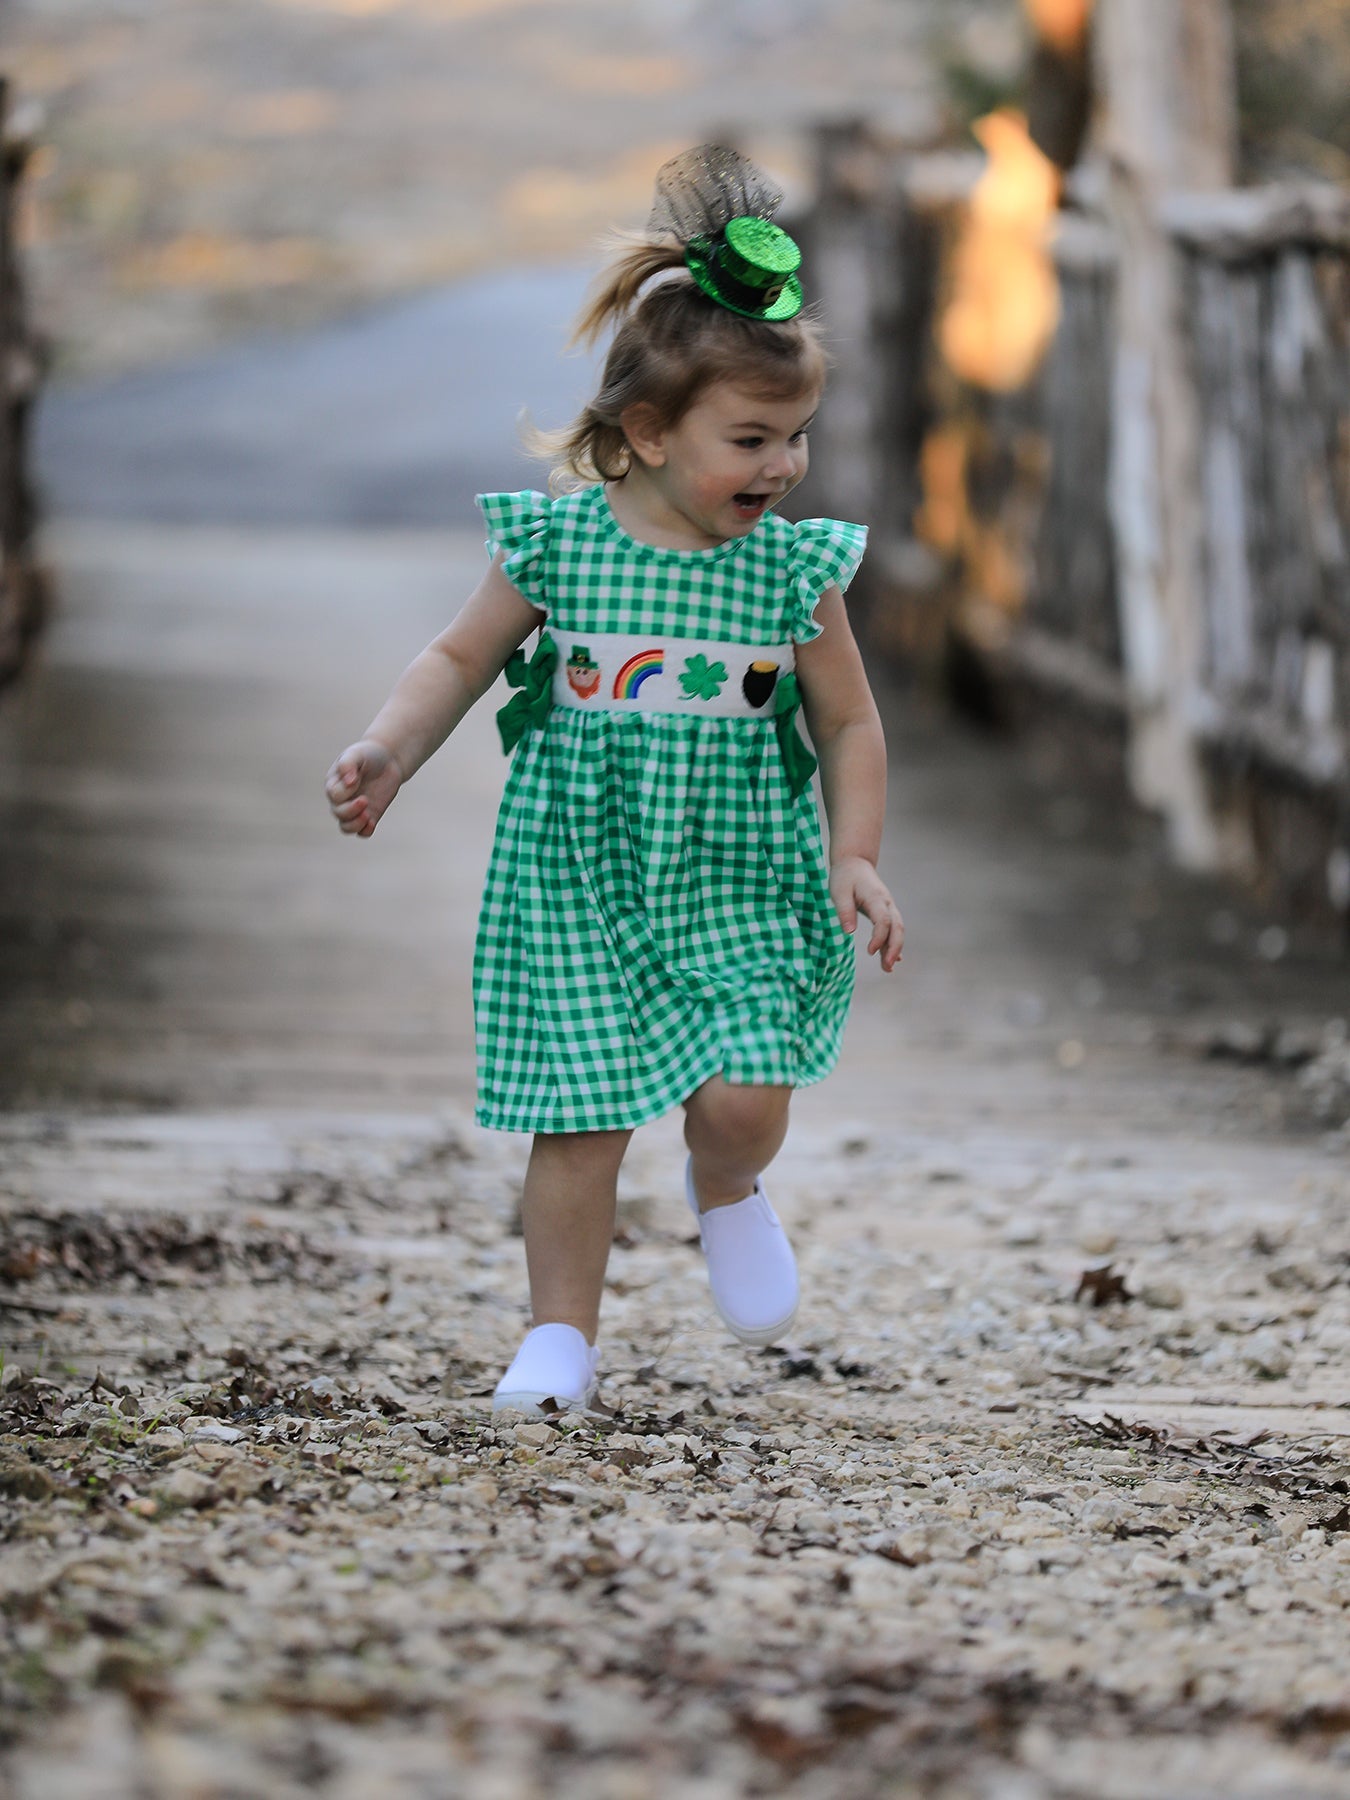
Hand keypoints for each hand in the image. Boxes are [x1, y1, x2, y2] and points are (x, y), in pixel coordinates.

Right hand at [324, 739, 403, 836]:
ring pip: (346, 827)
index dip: (345, 792)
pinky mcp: (369, 816)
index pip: (334, 795)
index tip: (357, 781)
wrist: (388, 760)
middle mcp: (341, 799)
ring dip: (356, 824)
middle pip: (338, 813)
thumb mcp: (357, 753)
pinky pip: (362, 832)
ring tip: (368, 817)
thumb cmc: (368, 754)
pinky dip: (365, 830)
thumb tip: (348, 782)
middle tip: (365, 800)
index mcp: (334, 784)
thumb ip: (348, 764)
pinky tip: (372, 822)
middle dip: (351, 810)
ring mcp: (354, 809)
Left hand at [829, 856, 903, 971]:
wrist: (854, 862)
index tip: (870, 952)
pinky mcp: (885, 912)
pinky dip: (893, 944)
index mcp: (876, 897)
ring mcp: (888, 907)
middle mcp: (886, 903)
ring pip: (897, 930)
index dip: (879, 938)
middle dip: (894, 948)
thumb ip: (845, 911)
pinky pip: (893, 929)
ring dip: (895, 949)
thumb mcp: (839, 892)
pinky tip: (892, 959)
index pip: (883, 921)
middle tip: (887, 967)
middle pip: (897, 928)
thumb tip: (849, 932)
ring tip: (887, 969)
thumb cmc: (845, 877)